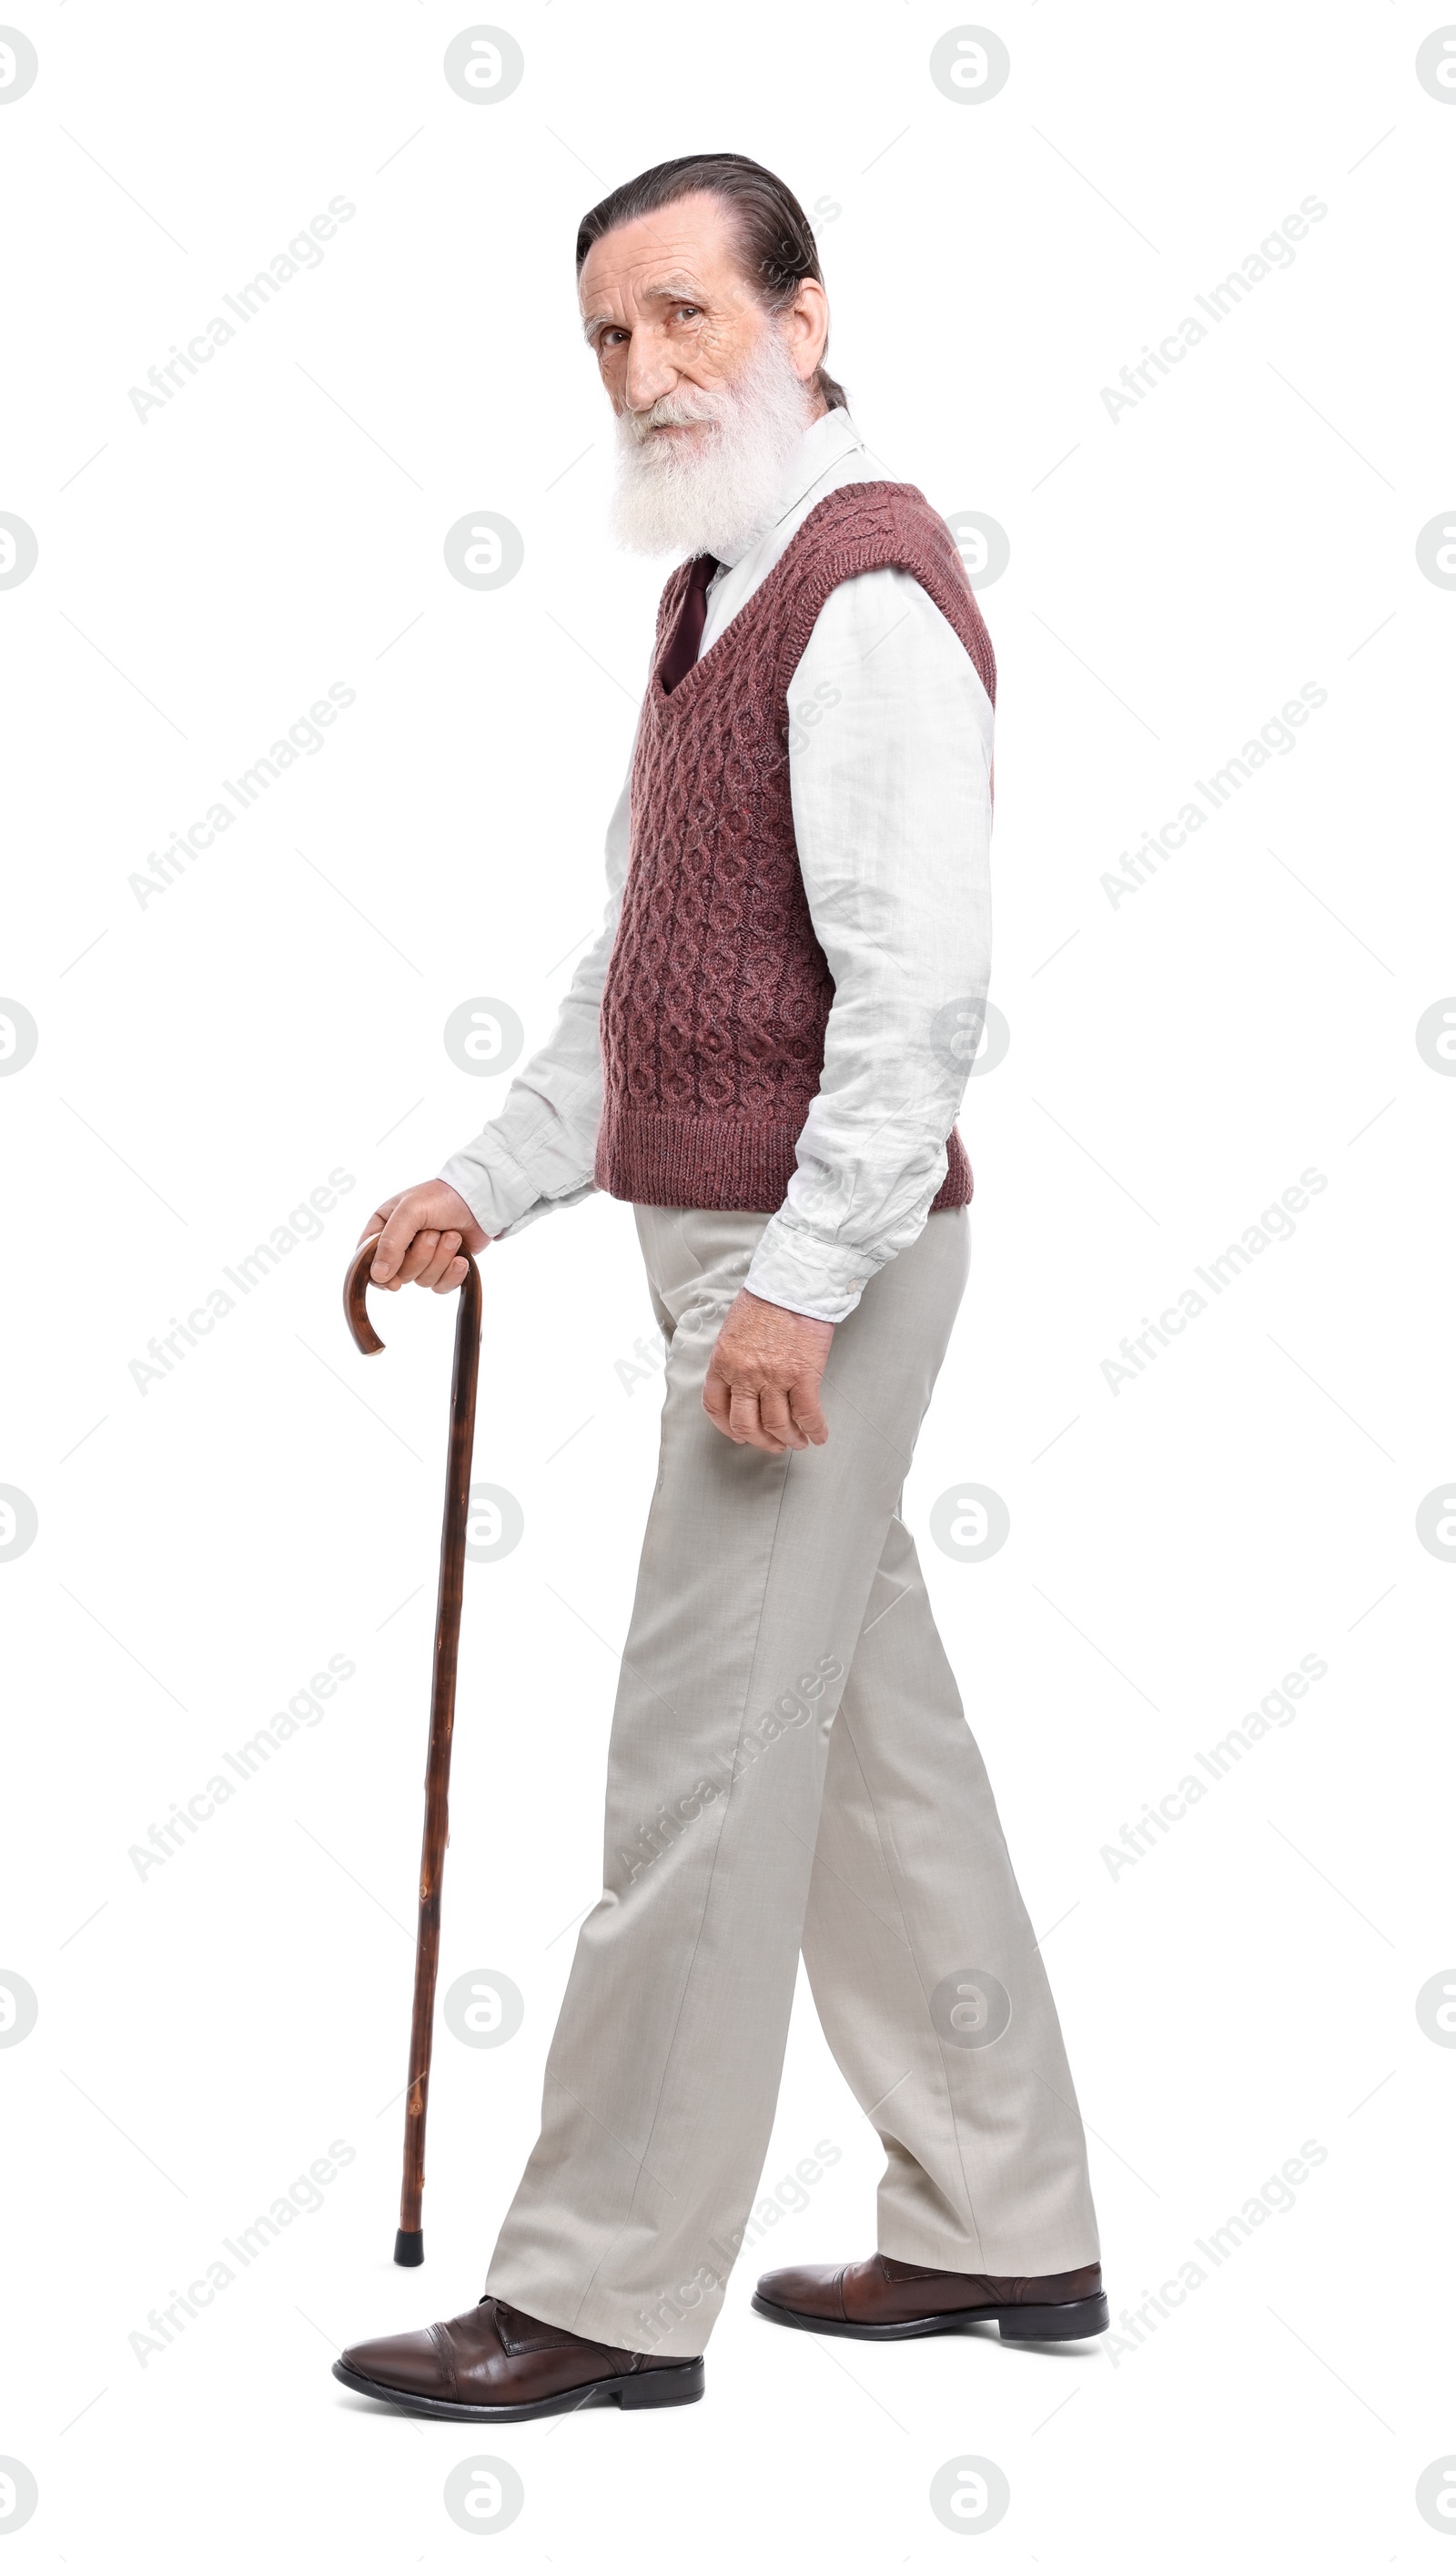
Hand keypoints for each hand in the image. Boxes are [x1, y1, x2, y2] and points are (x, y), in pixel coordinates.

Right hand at [358, 1181, 488, 1293]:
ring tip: (452, 1236)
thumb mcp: (410, 1212)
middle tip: (434, 1233)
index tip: (390, 1279)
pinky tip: (461, 1258)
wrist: (480, 1200)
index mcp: (384, 1226)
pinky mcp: (443, 1268)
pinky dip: (452, 1274)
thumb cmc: (441, 1198)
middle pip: (398, 1273)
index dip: (376, 1272)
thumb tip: (378, 1276)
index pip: (367, 1258)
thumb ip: (390, 1243)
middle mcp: (400, 1245)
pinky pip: (440, 1286)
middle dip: (420, 1255)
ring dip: (440, 1259)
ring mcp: (422, 1258)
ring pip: (421, 1280)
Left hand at [703, 1289, 833, 1451]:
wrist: (793, 1283)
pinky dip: (814, 1430)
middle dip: (759, 1440)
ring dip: (788, 1439)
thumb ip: (734, 1358)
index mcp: (723, 1362)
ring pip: (777, 1425)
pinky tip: (819, 1435)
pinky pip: (807, 1414)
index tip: (738, 1434)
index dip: (726, 1426)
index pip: (715, 1406)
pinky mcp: (803, 1376)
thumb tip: (742, 1382)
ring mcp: (774, 1378)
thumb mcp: (734, 1329)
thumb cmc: (767, 1298)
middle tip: (771, 1444)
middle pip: (745, 1424)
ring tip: (797, 1442)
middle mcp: (744, 1374)